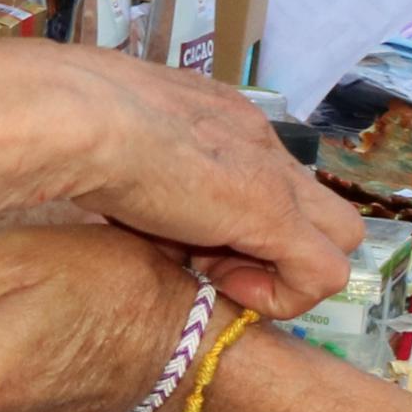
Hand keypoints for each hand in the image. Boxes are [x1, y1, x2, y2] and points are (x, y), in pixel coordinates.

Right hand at [10, 46, 361, 315]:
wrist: (77, 118)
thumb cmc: (73, 126)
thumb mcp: (116, 147)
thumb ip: (140, 168)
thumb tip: (123, 192)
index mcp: (218, 116)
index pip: (264, 173)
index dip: (235, 220)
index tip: (182, 234)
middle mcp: (258, 137)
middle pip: (316, 203)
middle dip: (274, 247)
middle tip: (206, 260)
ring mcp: (273, 175)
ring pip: (338, 236)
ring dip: (280, 271)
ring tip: (209, 271)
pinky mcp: (275, 215)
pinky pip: (324, 274)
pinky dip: (282, 296)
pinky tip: (222, 286)